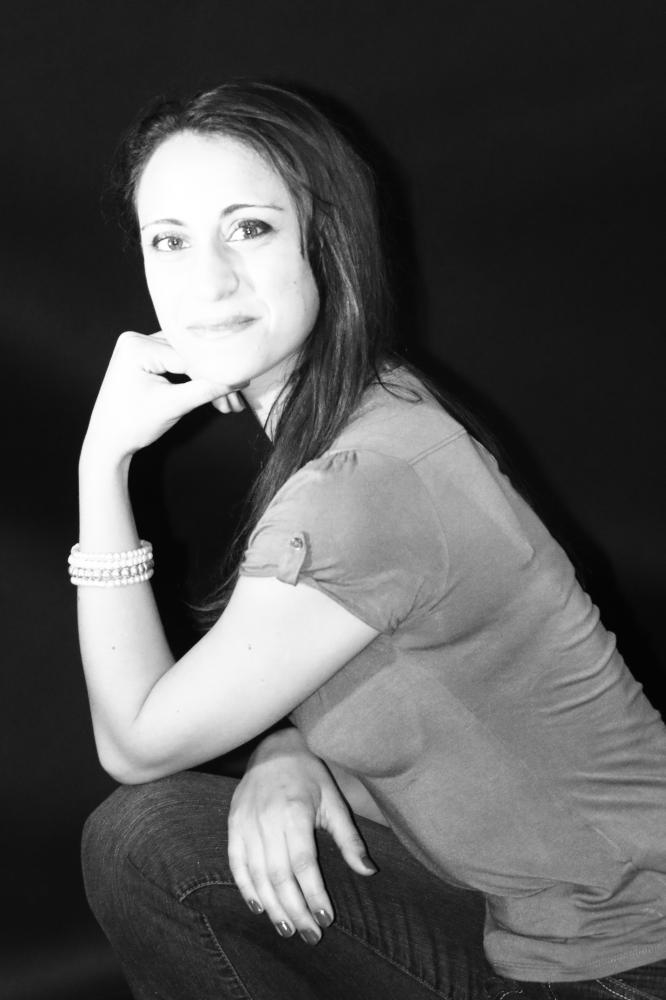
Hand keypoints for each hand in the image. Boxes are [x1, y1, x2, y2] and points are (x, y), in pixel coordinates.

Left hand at [83, 331, 244, 459]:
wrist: (108, 442)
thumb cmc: (132, 425)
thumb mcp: (173, 406)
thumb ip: (206, 390)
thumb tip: (239, 379)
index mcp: (137, 346)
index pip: (187, 356)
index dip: (216, 373)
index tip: (242, 386)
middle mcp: (136, 338)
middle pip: (189, 355)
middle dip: (213, 378)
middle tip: (237, 400)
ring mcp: (140, 346)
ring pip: (187, 359)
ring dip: (207, 380)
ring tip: (227, 403)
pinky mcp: (146, 356)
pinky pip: (179, 363)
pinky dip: (195, 379)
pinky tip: (214, 394)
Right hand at [228, 728, 376, 944]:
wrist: (273, 748)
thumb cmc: (309, 775)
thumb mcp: (334, 801)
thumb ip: (349, 839)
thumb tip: (369, 872)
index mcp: (295, 811)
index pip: (303, 863)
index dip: (314, 894)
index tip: (326, 919)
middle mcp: (267, 819)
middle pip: (279, 875)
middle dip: (295, 910)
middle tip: (309, 935)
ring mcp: (246, 822)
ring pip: (257, 875)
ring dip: (272, 906)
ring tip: (287, 929)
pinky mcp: (233, 824)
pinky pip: (236, 863)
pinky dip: (246, 888)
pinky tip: (259, 907)